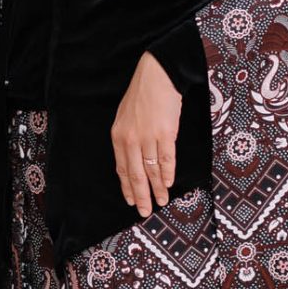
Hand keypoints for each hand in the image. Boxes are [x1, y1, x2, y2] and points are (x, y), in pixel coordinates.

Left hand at [111, 49, 181, 217]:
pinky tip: (168, 183)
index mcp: (119, 136)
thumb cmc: (142, 95)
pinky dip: (167, 174)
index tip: (131, 201)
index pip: (122, 168)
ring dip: (157, 188)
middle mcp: (131, 139)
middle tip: (145, 211)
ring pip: (152, 170)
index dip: (127, 187)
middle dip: (141, 195)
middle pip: (136, 174)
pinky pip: (166, 159)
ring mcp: (148, 137)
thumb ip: (127, 139)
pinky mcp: (166, 134)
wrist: (157, 77)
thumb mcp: (125, 117)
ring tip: (162, 201)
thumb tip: (133, 160)